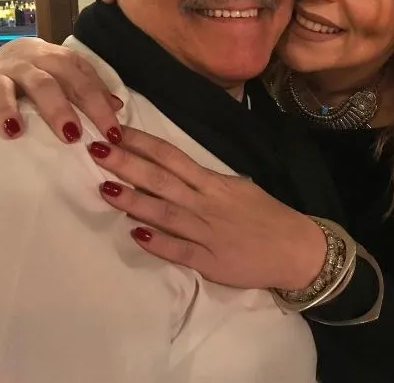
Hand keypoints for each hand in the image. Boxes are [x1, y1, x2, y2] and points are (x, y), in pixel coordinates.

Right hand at [0, 37, 121, 142]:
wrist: (11, 50)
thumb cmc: (50, 70)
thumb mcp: (73, 74)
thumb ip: (93, 89)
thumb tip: (117, 106)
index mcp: (61, 61)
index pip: (84, 85)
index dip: (100, 109)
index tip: (113, 134)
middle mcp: (32, 64)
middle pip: (46, 84)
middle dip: (60, 110)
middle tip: (72, 136)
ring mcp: (3, 74)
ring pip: (4, 88)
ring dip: (9, 109)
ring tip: (15, 131)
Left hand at [87, 126, 326, 290]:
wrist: (295, 248)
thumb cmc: (267, 215)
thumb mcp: (240, 189)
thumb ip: (208, 183)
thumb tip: (178, 175)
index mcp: (215, 183)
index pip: (174, 157)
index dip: (144, 144)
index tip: (117, 131)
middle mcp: (207, 203)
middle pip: (162, 180)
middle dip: (129, 164)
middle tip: (98, 150)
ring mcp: (207, 232)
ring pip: (165, 213)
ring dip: (134, 201)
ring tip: (105, 188)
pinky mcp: (210, 262)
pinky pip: (180, 250)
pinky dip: (158, 242)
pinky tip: (135, 234)